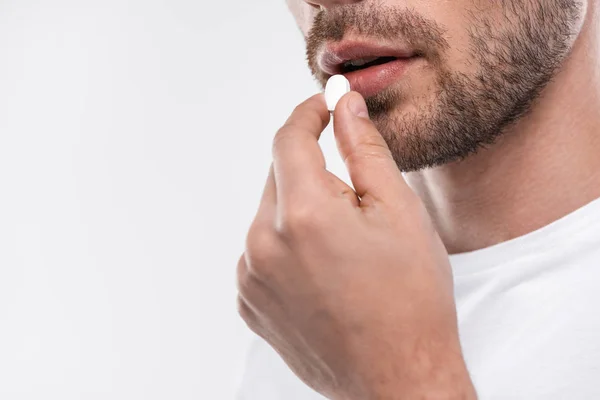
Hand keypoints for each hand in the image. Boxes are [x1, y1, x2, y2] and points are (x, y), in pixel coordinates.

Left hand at [237, 92, 476, 399]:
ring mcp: (251, 277)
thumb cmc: (411, 299)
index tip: (324, 107)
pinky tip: (323, 271)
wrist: (397, 378)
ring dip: (300, 212)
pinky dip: (287, 245)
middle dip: (313, 172)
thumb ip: (363, 148)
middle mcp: (263, 244)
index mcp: (303, 215)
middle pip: (279, 176)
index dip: (308, 114)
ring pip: (270, 214)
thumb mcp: (399, 210)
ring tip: (344, 248)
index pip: (288, 139)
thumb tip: (344, 106)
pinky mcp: (249, 302)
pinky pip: (262, 251)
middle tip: (356, 201)